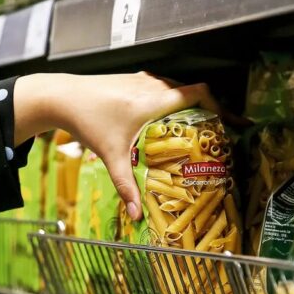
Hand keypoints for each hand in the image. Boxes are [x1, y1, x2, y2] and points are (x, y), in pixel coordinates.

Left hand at [14, 72, 219, 219]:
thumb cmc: (87, 122)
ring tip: (196, 127)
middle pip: (193, 93)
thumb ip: (126, 185)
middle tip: (217, 133)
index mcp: (154, 100)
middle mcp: (153, 85)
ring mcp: (143, 79)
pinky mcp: (132, 79)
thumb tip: (137, 215)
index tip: (233, 122)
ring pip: (177, 88)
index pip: (200, 94)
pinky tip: (166, 120)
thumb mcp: (110, 155)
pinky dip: (171, 100)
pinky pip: (161, 87)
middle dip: (208, 111)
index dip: (221, 106)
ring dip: (189, 105)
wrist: (60, 97)